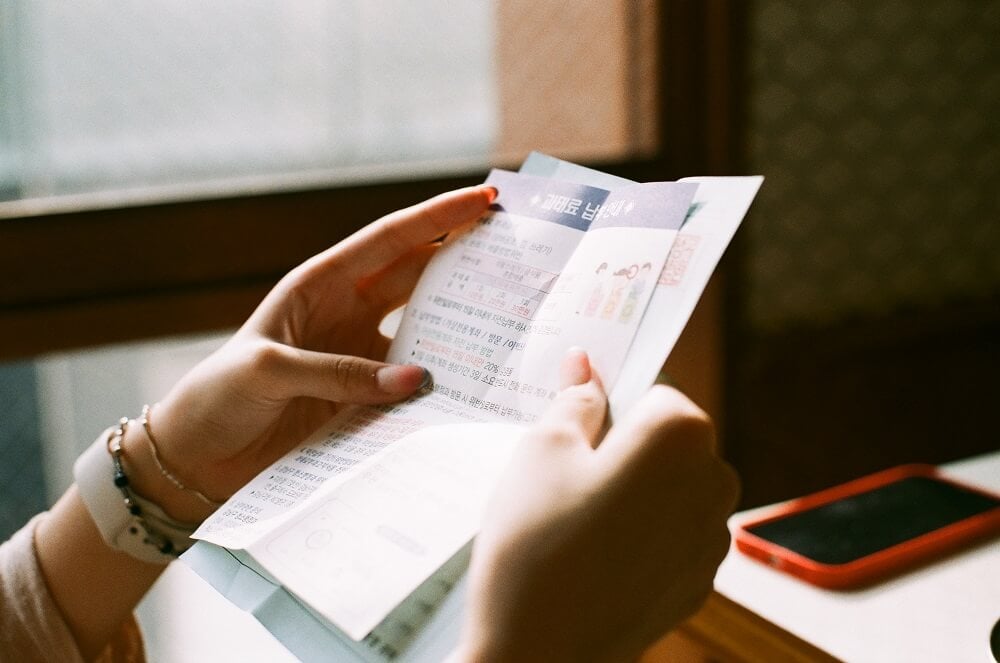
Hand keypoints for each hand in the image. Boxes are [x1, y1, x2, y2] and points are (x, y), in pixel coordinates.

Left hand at [133, 185, 494, 516]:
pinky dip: (440, 380)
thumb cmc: (219, 396)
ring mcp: (359, 354)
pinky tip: (471, 383)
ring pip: (423, 327)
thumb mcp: (271, 371)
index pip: (390, 240)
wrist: (196, 457)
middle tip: (517, 251)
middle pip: (417, 275)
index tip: (484, 198)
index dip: (438, 217)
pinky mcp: (363, 396)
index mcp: (319, 284)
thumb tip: (417, 379)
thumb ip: (341, 372)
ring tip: (510, 317)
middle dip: (463, 258)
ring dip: (460, 321)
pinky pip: (410, 381)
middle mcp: (346, 312)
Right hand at [456, 349, 738, 662]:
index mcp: (679, 436)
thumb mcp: (540, 451)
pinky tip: (596, 556)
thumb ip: (574, 399)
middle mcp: (712, 483)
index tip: (578, 423)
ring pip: (674, 488)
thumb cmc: (535, 545)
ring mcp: (711, 539)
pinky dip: (643, 535)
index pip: (655, 390)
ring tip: (577, 520)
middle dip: (627, 447)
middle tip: (567, 474)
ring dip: (637, 491)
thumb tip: (585, 365)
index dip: (612, 403)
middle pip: (671, 440)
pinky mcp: (698, 582)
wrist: (539, 655)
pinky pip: (673, 535)